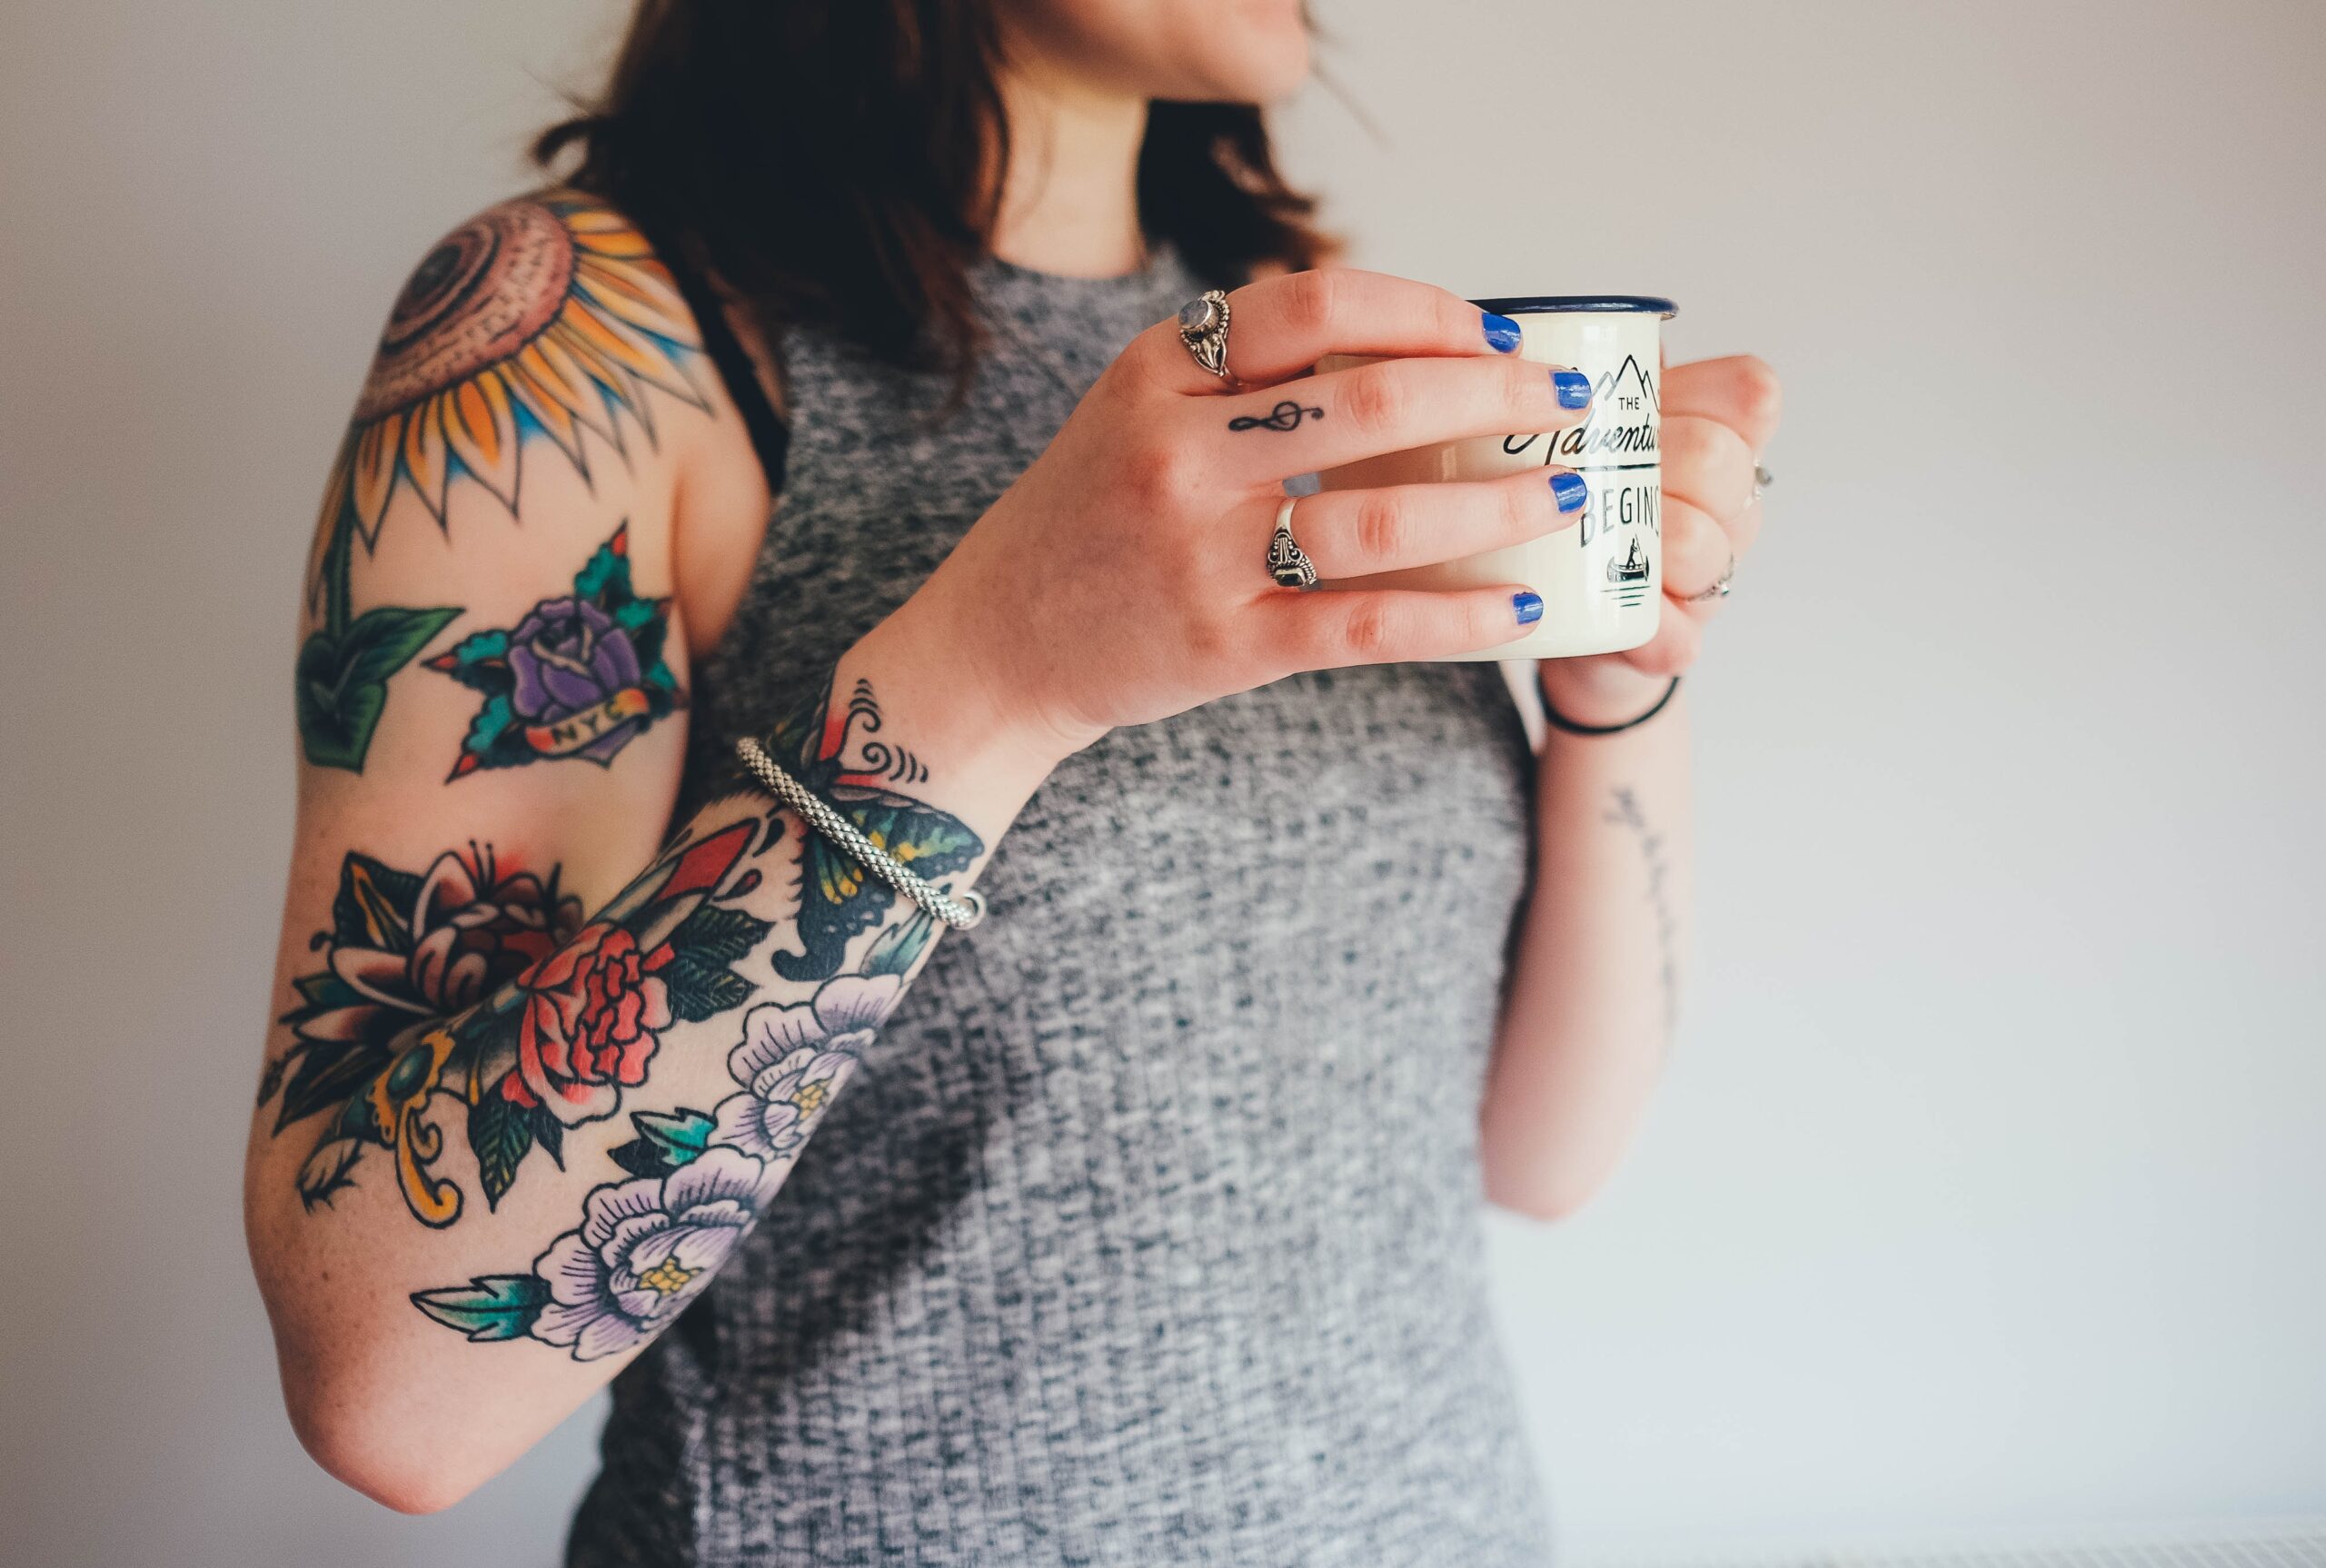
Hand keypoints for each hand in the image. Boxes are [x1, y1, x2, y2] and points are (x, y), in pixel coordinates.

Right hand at [901, 270, 1599, 764]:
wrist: (996, 646)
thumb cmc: (1086, 523)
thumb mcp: (1134, 413)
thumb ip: (1241, 378)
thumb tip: (1409, 350)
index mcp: (1157, 373)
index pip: (1316, 306)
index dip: (1427, 310)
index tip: (1499, 333)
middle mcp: (1177, 452)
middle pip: (1372, 400)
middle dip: (1493, 397)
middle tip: (1565, 406)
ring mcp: (1201, 553)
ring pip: (1387, 514)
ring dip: (1500, 502)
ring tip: (1569, 491)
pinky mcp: (1226, 645)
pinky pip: (1368, 623)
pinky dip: (1456, 616)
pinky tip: (1516, 607)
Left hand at [1536, 355, 1782, 725]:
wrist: (1560, 616)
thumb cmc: (1575, 501)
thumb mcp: (1582, 428)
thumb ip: (1584, 375)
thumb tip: (1550, 328)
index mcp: (1716, 439)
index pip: (1750, 393)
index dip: (1698, 396)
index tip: (1635, 410)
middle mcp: (1729, 506)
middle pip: (1719, 461)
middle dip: (1648, 464)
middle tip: (1583, 475)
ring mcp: (1710, 577)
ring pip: (1701, 544)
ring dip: (1640, 541)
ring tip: (1584, 538)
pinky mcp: (1676, 643)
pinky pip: (1680, 633)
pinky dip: (1643, 625)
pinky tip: (1612, 615)